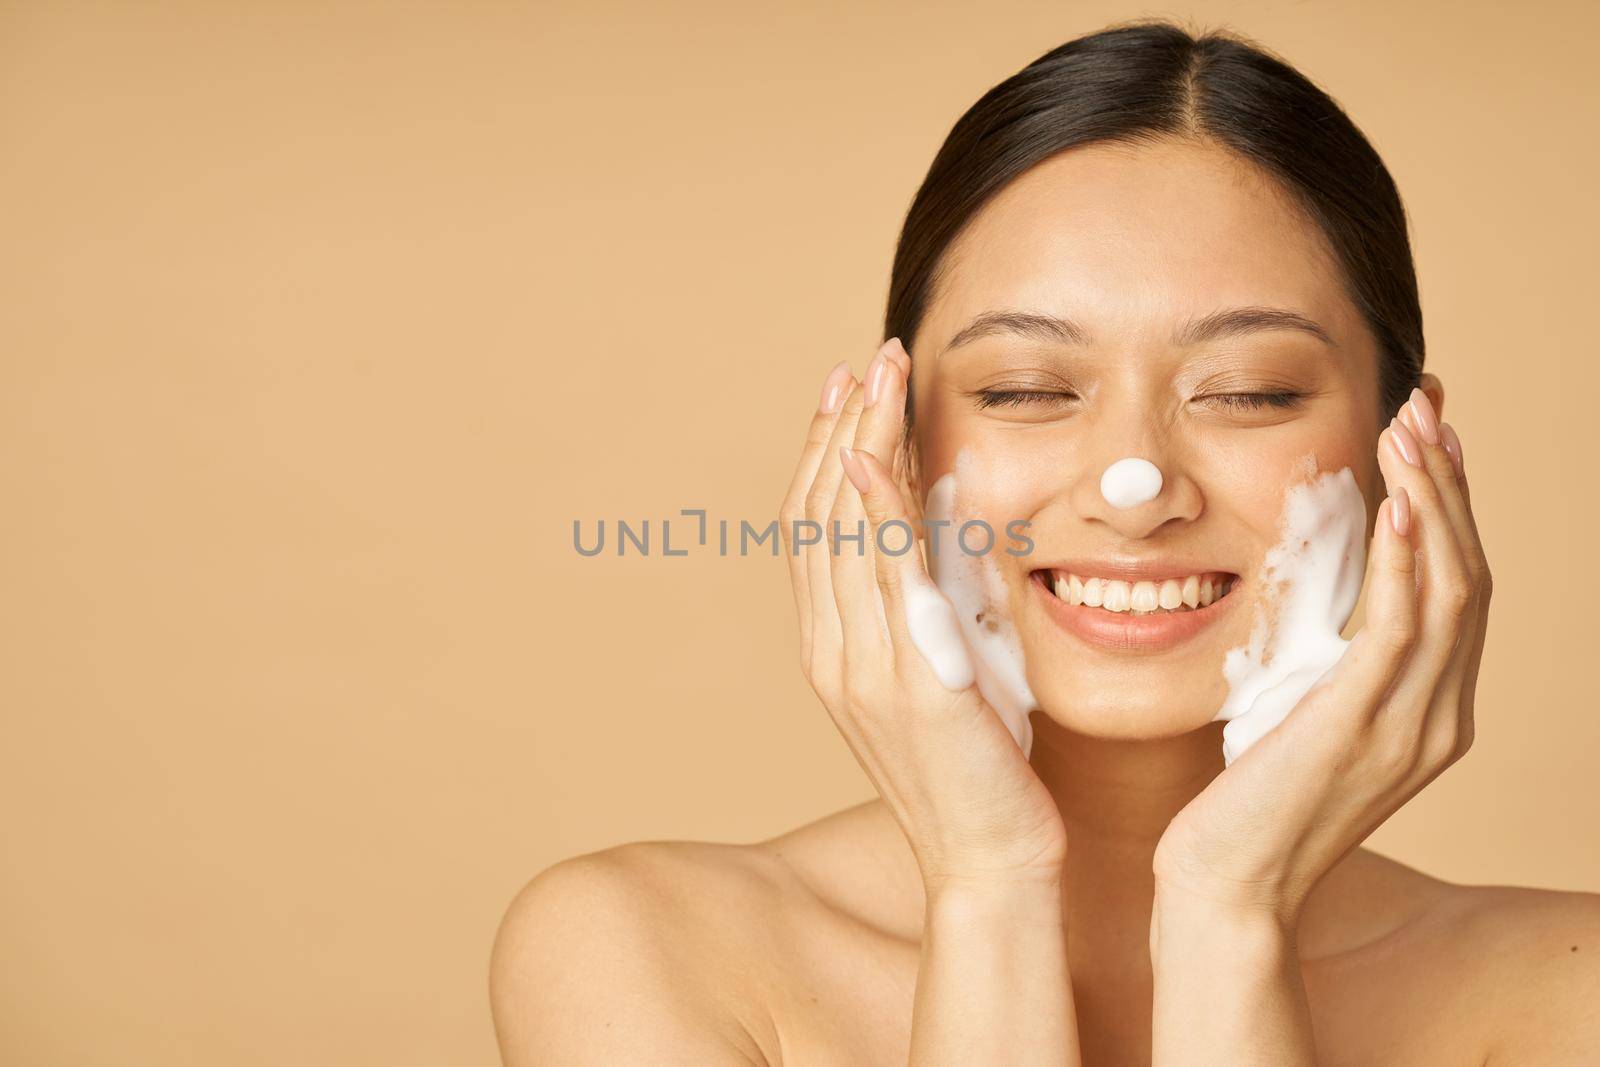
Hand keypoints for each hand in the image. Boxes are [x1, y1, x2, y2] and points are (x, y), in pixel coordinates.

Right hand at [779, 338, 1065, 891]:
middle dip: (840, 430)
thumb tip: (951, 519)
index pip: (816, 532)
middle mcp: (832, 653)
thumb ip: (934, 600)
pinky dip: (873, 508)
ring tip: (878, 378)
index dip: (826, 457)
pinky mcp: (908, 681)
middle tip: (866, 362)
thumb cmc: (980, 771)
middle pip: (818, 517)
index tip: (849, 397)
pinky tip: (878, 453)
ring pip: (842, 532)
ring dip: (858, 444)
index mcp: (835, 651)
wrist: (988, 863)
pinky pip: (881, 577)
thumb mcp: (950, 671)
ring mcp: (861, 668)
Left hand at [1152, 388, 1490, 919]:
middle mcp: (1437, 715)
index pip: (1456, 588)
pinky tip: (1399, 505)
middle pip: (1468, 575)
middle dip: (1449, 484)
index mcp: (1427, 711)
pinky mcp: (1362, 729)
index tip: (1428, 438)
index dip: (1449, 507)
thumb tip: (1315, 586)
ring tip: (1411, 429)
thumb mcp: (1298, 712)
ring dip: (1433, 500)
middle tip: (1427, 407)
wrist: (1228, 887)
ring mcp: (1410, 726)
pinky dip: (1406, 561)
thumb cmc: (1246, 802)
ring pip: (1449, 589)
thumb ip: (1327, 660)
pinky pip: (1401, 630)